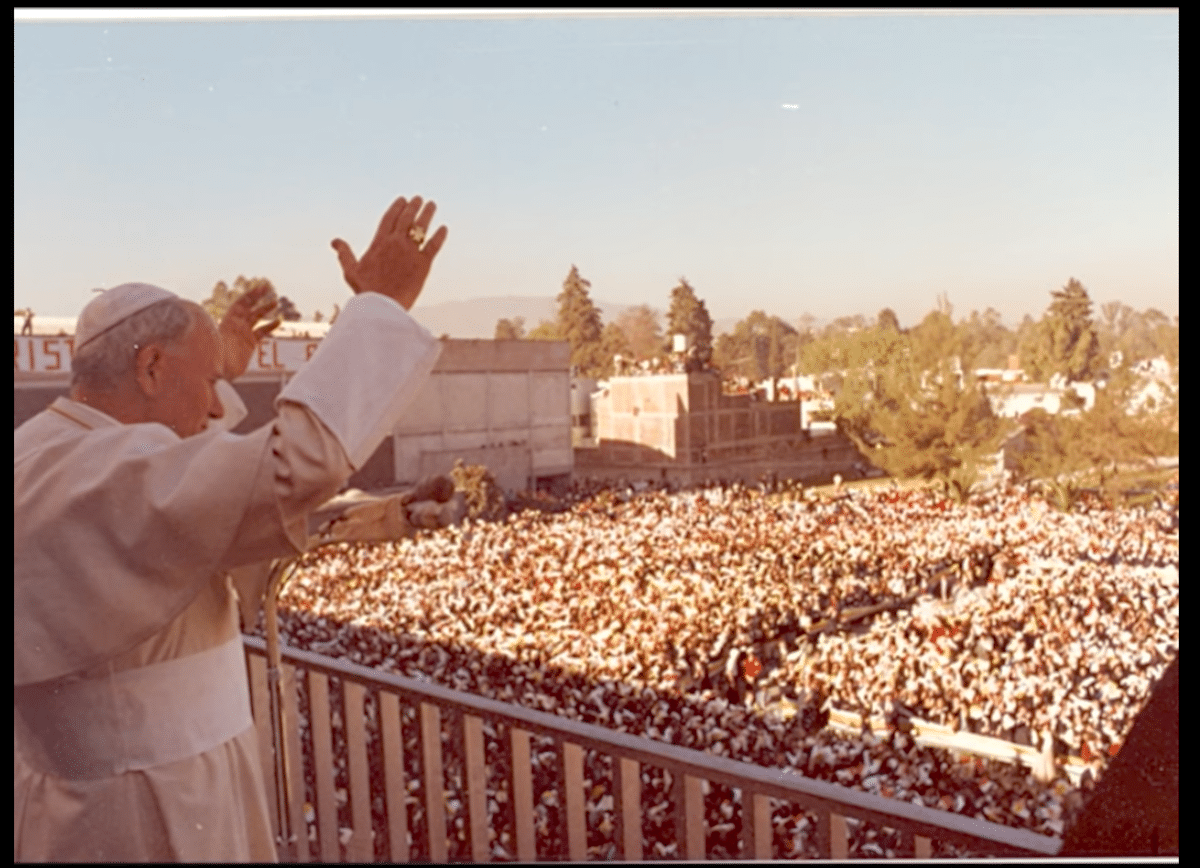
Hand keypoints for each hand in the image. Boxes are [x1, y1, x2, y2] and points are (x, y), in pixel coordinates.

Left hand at [218, 283, 280, 380]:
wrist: (218, 372)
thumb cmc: (215, 356)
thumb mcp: (217, 341)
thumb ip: (223, 332)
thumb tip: (222, 326)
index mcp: (228, 322)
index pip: (241, 304)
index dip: (251, 295)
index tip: (262, 289)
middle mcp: (236, 325)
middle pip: (248, 307)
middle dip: (258, 297)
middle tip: (269, 290)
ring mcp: (243, 333)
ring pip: (256, 317)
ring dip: (265, 309)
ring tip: (275, 302)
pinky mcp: (249, 343)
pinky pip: (261, 331)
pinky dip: (270, 326)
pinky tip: (278, 321)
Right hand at [330, 195, 447, 309]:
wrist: (383, 305)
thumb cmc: (366, 290)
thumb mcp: (350, 270)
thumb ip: (344, 253)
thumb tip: (334, 240)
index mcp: (379, 243)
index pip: (389, 219)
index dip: (397, 207)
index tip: (403, 199)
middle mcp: (396, 243)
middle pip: (406, 219)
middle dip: (413, 206)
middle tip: (419, 198)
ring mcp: (411, 252)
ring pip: (421, 228)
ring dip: (427, 214)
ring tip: (431, 204)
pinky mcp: (424, 264)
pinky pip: (434, 245)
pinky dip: (440, 236)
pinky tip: (444, 228)